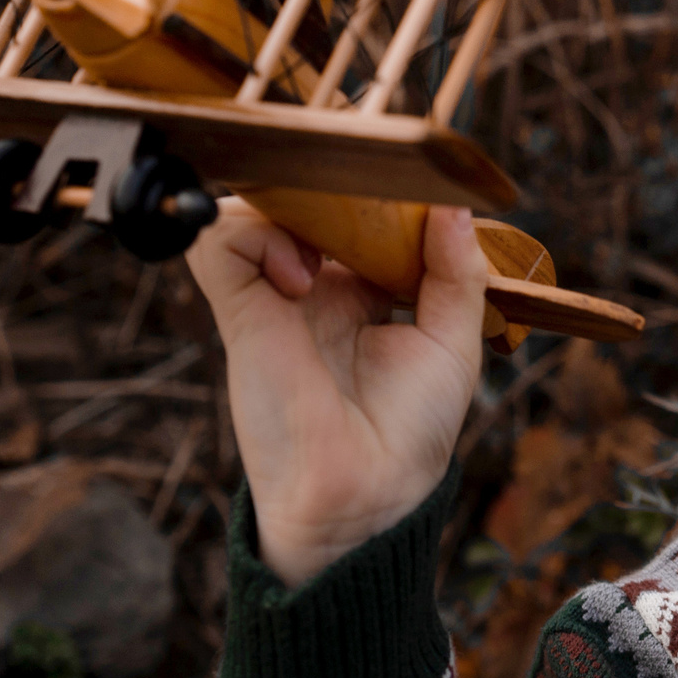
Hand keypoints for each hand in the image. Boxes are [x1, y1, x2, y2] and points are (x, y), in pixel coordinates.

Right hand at [185, 200, 487, 586]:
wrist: (367, 492)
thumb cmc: (411, 431)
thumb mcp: (454, 342)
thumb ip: (457, 272)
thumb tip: (453, 205)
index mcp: (359, 291)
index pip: (354, 213)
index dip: (374, 193)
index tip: (407, 189)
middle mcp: (312, 287)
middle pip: (302, 198)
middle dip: (333, 184)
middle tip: (365, 198)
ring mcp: (273, 295)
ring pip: (256, 206)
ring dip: (292, 206)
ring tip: (327, 252)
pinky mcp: (241, 313)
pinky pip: (221, 240)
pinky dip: (257, 235)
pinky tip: (299, 280)